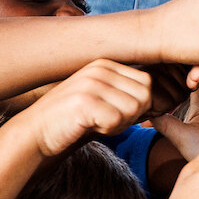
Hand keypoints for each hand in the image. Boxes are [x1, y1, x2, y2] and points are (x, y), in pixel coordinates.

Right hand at [16, 58, 153, 156]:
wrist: (36, 134)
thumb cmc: (74, 122)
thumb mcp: (104, 101)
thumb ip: (128, 95)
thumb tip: (162, 100)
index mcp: (106, 64)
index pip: (147, 83)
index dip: (139, 106)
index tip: (116, 114)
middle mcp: (99, 68)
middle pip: (145, 95)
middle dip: (132, 116)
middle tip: (106, 121)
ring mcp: (91, 82)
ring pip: (134, 108)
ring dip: (120, 124)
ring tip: (96, 122)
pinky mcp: (84, 101)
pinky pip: (117, 121)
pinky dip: (108, 131)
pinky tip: (88, 126)